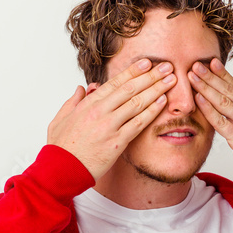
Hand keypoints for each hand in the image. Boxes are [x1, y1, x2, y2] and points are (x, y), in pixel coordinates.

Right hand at [47, 59, 176, 181]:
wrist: (62, 169)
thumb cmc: (61, 147)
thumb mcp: (61, 119)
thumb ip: (73, 101)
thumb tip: (82, 88)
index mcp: (88, 104)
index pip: (115, 82)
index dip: (133, 71)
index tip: (146, 62)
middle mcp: (100, 111)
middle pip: (130, 89)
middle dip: (151, 76)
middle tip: (167, 66)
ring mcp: (110, 126)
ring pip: (138, 103)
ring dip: (157, 90)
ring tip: (171, 80)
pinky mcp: (117, 142)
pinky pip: (139, 123)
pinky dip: (152, 111)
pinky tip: (163, 102)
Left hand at [187, 57, 232, 176]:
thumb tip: (231, 104)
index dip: (222, 73)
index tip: (211, 62)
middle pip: (228, 89)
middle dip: (210, 76)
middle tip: (196, 64)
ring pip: (223, 101)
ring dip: (206, 87)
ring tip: (193, 77)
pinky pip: (220, 120)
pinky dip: (208, 108)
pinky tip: (198, 99)